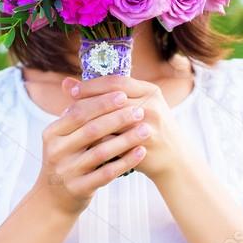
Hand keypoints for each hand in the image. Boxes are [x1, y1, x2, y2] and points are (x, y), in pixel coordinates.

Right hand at [35, 85, 147, 215]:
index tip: (124, 94)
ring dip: (126, 139)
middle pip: (91, 130)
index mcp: (52, 133)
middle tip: (140, 110)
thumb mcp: (64, 137)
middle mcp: (56, 151)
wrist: (53, 199)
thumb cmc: (67, 159)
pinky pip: (106, 174)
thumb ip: (77, 114)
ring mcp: (66, 171)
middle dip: (118, 118)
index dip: (102, 102)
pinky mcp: (78, 189)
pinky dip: (125, 162)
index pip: (78, 112)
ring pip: (101, 152)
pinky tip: (140, 152)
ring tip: (145, 130)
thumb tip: (88, 80)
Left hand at [63, 74, 187, 183]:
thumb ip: (108, 95)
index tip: (73, 91)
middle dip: (87, 104)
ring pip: (111, 121)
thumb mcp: (137, 106)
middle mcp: (152, 104)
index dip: (92, 85)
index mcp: (150, 90)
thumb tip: (67, 83)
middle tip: (66, 111)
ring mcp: (150, 124)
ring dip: (89, 124)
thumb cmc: (150, 129)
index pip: (116, 82)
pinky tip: (83, 144)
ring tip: (71, 128)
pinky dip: (97, 142)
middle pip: (112, 99)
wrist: (176, 160)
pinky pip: (115, 141)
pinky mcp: (145, 145)